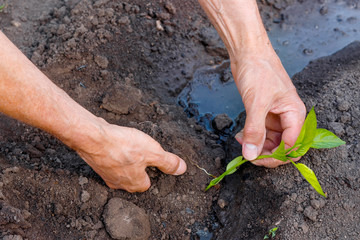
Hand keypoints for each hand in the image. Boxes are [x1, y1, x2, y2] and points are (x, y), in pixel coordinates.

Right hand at [76, 123, 186, 191]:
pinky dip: (115, 152)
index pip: (148, 183)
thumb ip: (168, 162)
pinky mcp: (97, 163)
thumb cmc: (122, 145)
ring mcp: (106, 174)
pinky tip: (116, 142)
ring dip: (126, 159)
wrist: (92, 137)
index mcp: (134, 184)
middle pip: (134, 177)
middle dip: (139, 165)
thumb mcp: (153, 152)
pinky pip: (110, 160)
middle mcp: (119, 183)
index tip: (154, 159)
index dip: (153, 170)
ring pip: (121, 169)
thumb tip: (182, 169)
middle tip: (142, 151)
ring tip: (129, 145)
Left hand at [232, 46, 305, 167]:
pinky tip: (240, 136)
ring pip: (271, 143)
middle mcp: (289, 118)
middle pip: (284, 147)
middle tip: (248, 155)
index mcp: (295, 114)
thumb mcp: (256, 103)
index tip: (257, 159)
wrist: (248, 54)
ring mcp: (276, 117)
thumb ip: (255, 131)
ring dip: (257, 147)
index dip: (276, 157)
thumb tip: (251, 155)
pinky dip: (251, 138)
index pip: (293, 146)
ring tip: (241, 142)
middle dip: (267, 154)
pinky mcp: (264, 114)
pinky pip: (261, 133)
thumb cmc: (258, 71)